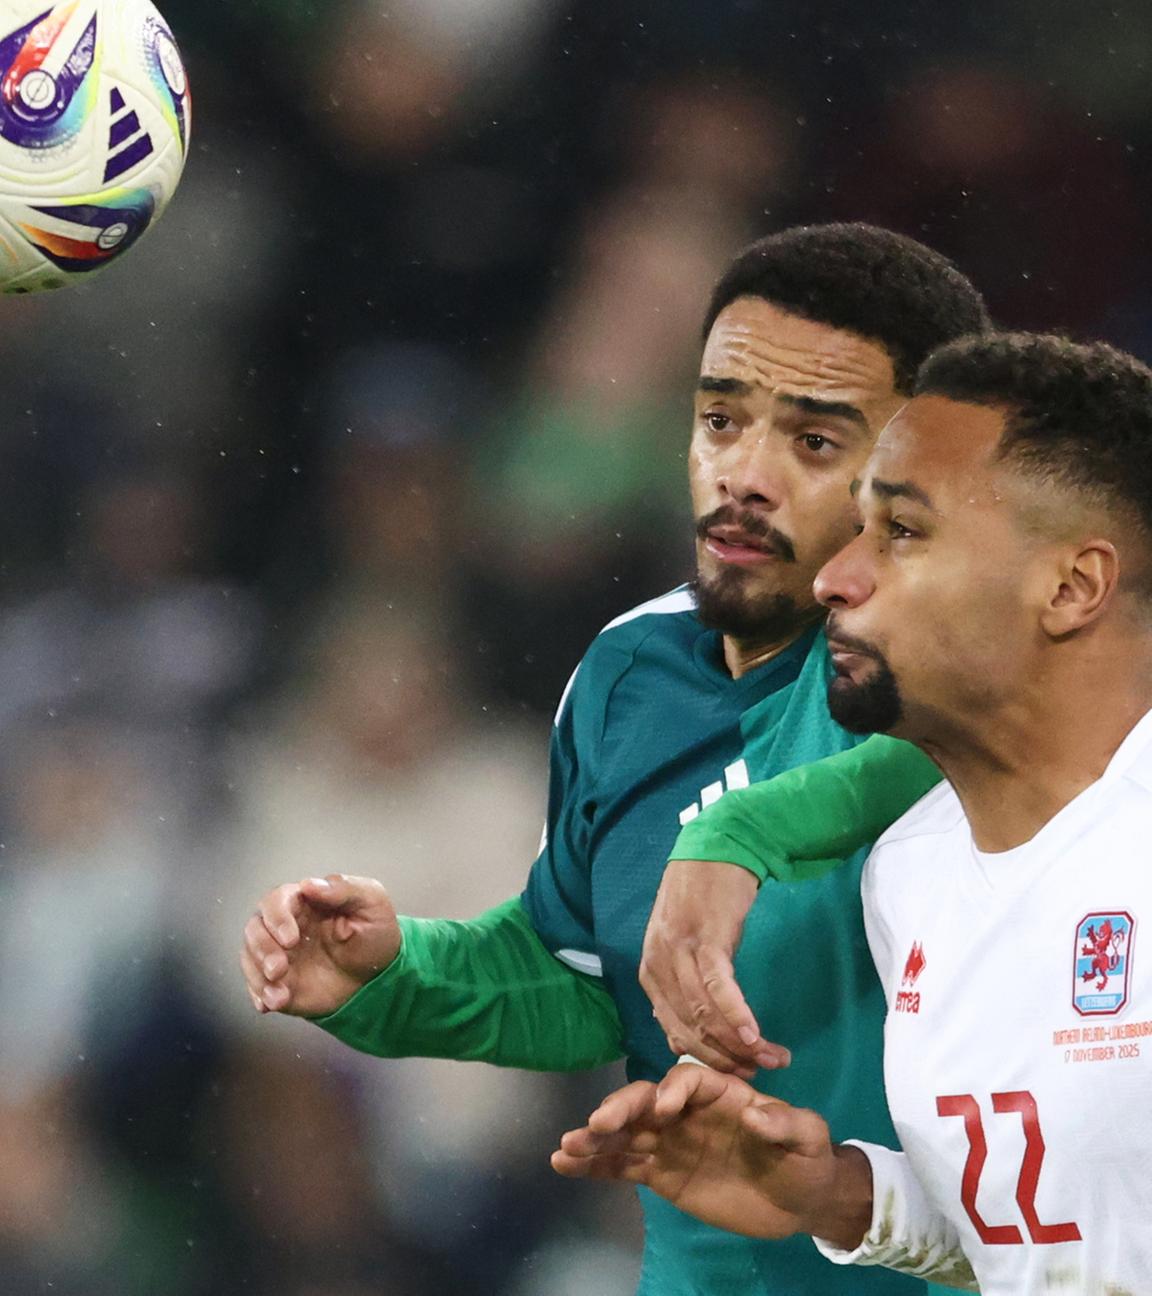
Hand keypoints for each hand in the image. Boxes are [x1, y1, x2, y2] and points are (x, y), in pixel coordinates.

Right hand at [240, 873, 400, 1016]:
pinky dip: (259, 994)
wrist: (381, 976)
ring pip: (250, 956)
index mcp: (305, 902)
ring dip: (257, 974)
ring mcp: (280, 954)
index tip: (291, 938)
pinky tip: (271, 1004)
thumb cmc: (375, 932)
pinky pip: (257, 985)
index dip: (277, 917)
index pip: (276, 900)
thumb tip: (308, 884)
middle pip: (255, 928)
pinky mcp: (280, 981)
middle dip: (262, 948)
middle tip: (279, 968)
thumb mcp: (371, 902)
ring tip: (279, 992)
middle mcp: (286, 926)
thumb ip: (343, 889)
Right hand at [551, 1064, 870, 1249]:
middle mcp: (687, 1112)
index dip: (672, 1089)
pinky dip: (595, 1164)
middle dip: (620, 1109)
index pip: (688, 1080)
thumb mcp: (809, 1137)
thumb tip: (753, 1110)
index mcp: (721, 1093)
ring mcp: (671, 1142)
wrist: (801, 1201)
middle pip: (646, 1101)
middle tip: (596, 1123)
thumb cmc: (807, 1159)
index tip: (663, 1109)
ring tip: (567, 1146)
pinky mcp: (662, 1174)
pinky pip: (623, 1164)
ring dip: (595, 1136)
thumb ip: (786, 1122)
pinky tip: (566, 1165)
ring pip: (626, 1133)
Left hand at [640, 860, 788, 1076]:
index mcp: (650, 971)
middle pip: (690, 1028)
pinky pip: (720, 987)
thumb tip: (690, 1034)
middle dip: (725, 1059)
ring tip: (770, 1059)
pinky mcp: (706, 938)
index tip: (734, 1075)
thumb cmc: (703, 900)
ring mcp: (680, 951)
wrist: (717, 849)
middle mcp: (658, 965)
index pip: (673, 1029)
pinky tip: (755, 1036)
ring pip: (705, 1013)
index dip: (705, 1059)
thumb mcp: (684, 946)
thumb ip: (684, 986)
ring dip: (739, 1044)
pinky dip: (737, 1015)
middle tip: (758, 1074)